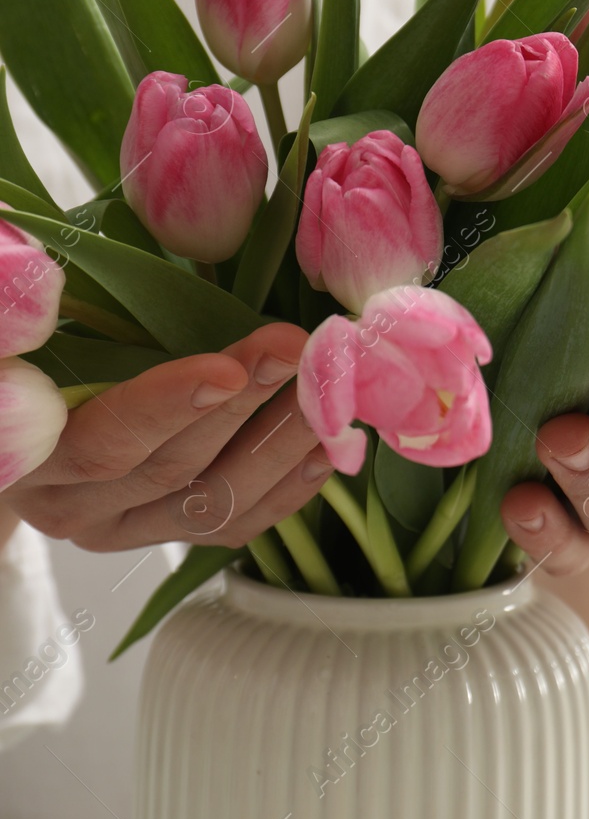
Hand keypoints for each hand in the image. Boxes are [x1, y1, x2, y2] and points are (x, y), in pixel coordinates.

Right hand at [2, 323, 327, 550]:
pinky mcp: (168, 534)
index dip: (163, 408)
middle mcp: (67, 505)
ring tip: (328, 389)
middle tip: (301, 351)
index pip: (97, 441)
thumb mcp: (20, 332)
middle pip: (169, 468)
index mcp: (27, 454)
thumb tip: (49, 283)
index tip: (227, 370)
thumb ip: (27, 317)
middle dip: (245, 406)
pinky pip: (236, 524)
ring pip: (213, 502)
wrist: (29, 410)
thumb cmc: (30, 350)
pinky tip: (328, 442)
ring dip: (281, 443)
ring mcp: (122, 527)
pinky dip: (290, 484)